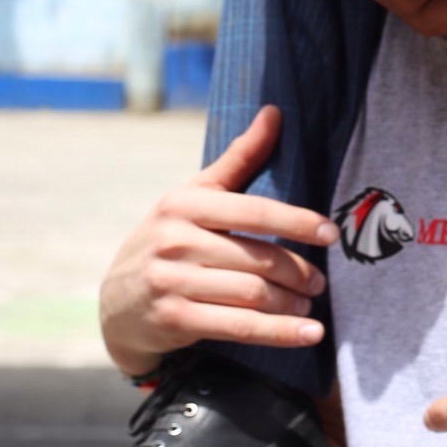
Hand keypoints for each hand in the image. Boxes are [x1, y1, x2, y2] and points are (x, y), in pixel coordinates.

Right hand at [99, 105, 337, 378]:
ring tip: (311, 307)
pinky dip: (278, 333)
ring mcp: (171, 281)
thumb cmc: (170, 238)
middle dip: (298, 272)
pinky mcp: (173, 319)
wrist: (116, 301)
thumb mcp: (196, 194)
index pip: (254, 211)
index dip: (297, 221)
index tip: (330, 233)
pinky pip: (237, 327)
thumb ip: (239, 158)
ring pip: (251, 294)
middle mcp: (175, 240)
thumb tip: (275, 111)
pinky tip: (306, 335)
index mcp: (185, 203)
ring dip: (291, 304)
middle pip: (257, 258)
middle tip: (321, 282)